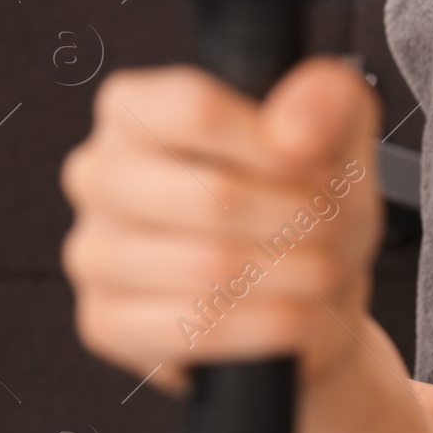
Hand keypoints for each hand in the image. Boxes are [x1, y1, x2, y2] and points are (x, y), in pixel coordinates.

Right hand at [60, 57, 382, 397]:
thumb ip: (329, 103)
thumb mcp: (338, 138)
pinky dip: (272, 324)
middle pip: (212, 195)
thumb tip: (297, 128)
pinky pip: (198, 328)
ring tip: (325, 270)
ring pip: (211, 268)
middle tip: (333, 229)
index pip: (194, 109)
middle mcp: (98, 174)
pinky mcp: (107, 322)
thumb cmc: (306, 205)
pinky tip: (298, 313)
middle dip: (300, 220)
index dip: (273, 146)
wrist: (307, 295)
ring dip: (297, 274)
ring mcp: (94, 252)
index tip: (319, 169)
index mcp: (136, 109)